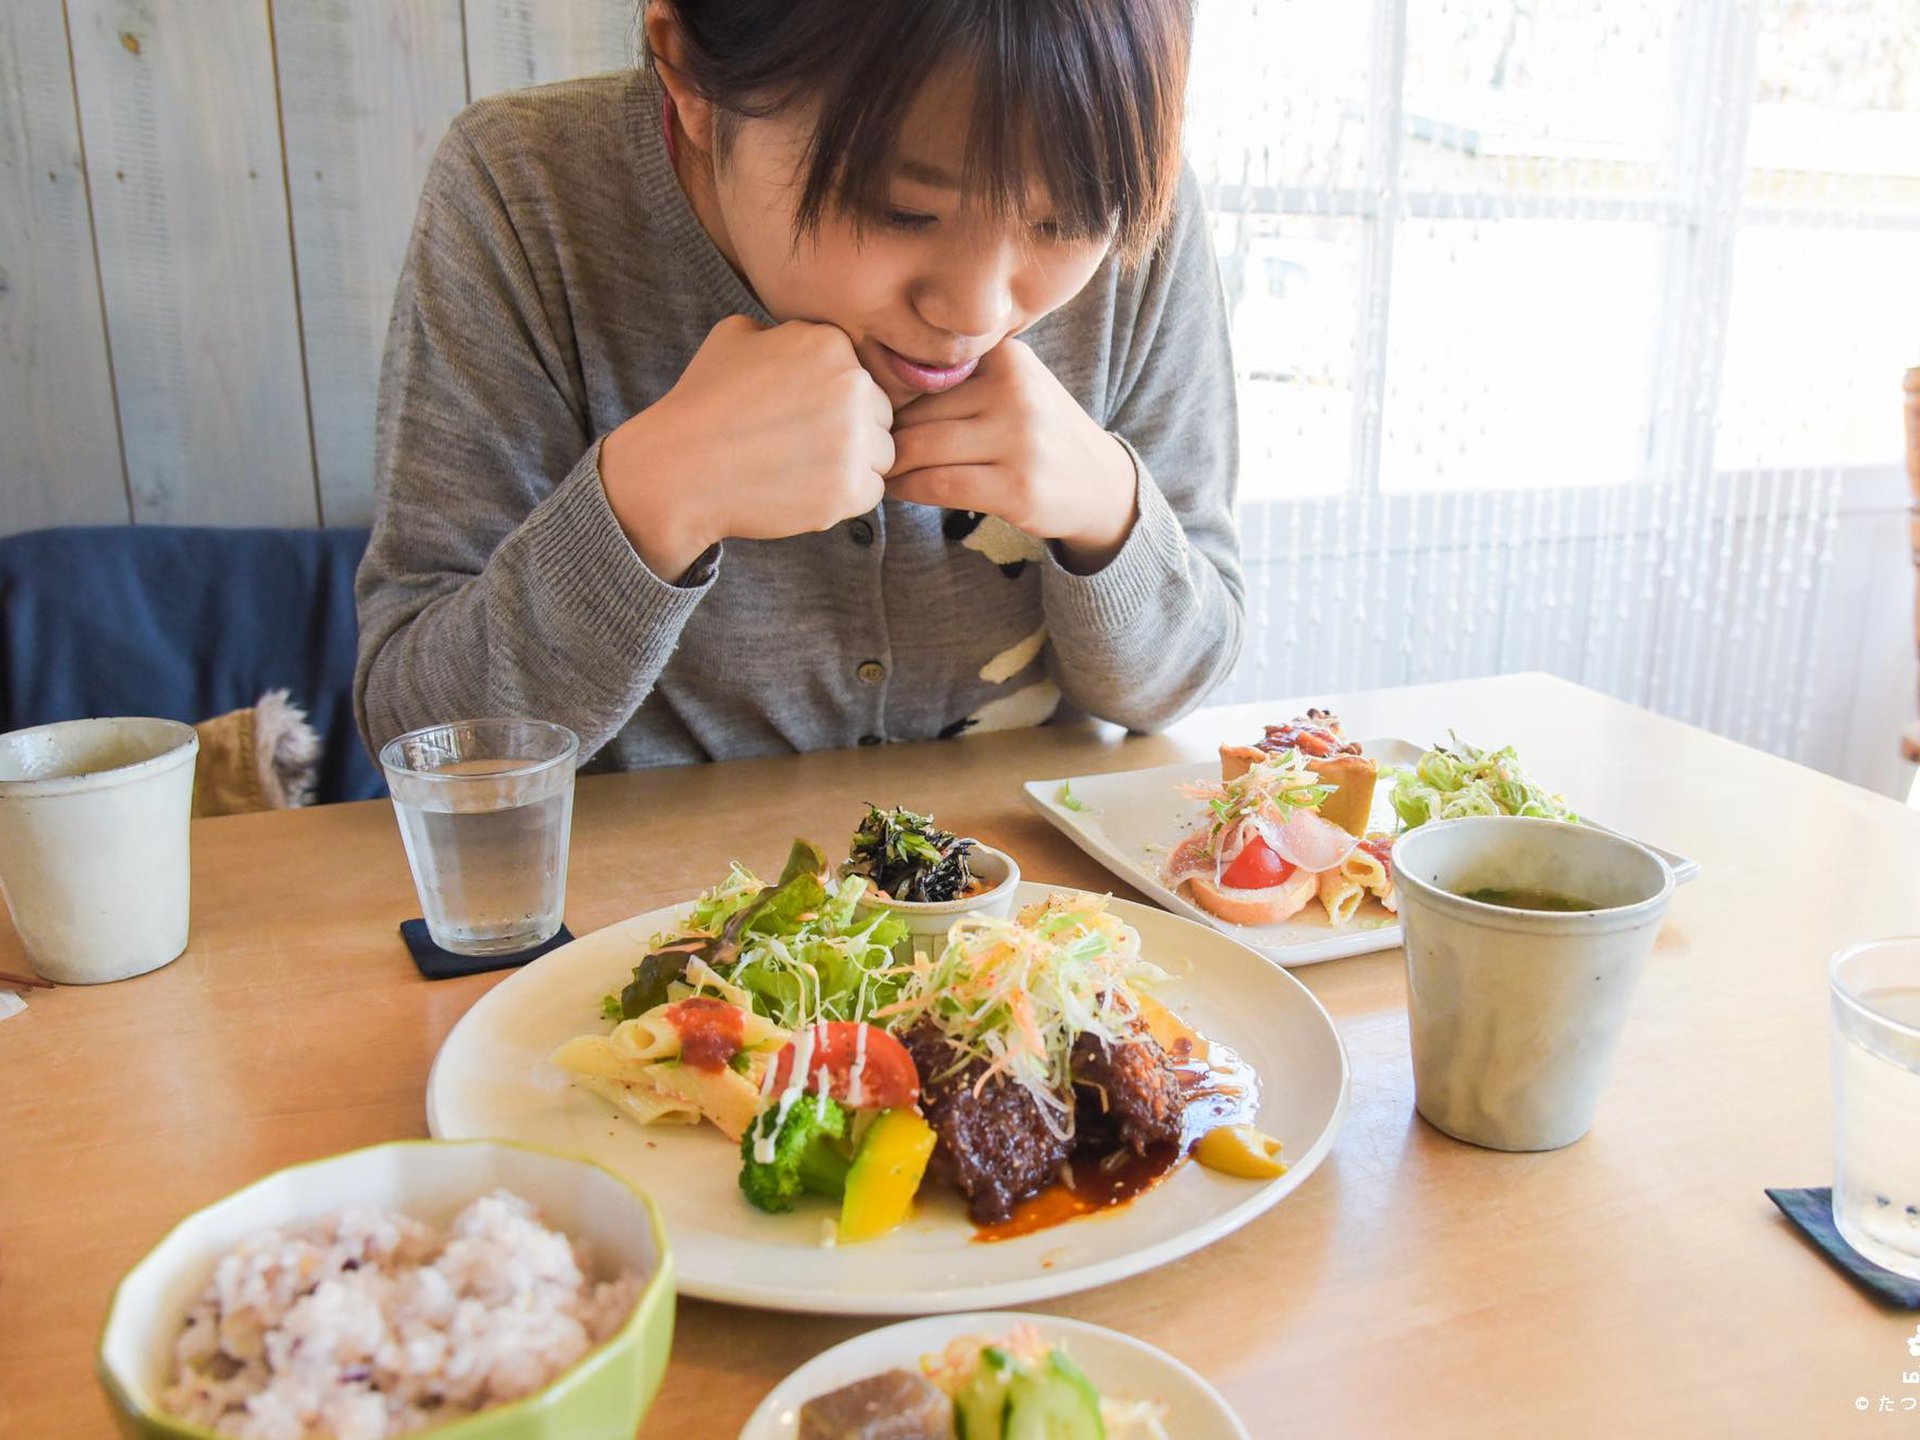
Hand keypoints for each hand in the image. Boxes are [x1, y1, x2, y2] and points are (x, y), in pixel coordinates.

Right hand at [601, 316, 893, 580]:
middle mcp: (851, 385)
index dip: (833, 399)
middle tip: (800, 447)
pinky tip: (804, 490)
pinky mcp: (849, 488)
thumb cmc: (703, 404)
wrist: (680, 469)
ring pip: (882, 454)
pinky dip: (844, 496)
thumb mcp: (734, 337)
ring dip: (852, 464)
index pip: (861, 376)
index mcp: (830, 343)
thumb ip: (783, 332)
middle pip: (880, 415)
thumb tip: (803, 339)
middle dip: (850, 431)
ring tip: (802, 469)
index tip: (799, 414)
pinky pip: (872, 491)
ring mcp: (854, 439)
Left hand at [886, 339, 1137, 572]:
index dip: (891, 396)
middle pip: (919, 412)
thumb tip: (876, 385)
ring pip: (923, 448)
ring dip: (891, 464)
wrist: (1099, 483)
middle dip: (885, 434)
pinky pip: (938, 484)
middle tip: (864, 448)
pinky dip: (907, 488)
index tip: (869, 411)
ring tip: (876, 469)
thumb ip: (963, 376)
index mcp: (1009, 358)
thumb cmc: (1039, 433)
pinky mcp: (1016, 488)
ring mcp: (1019, 441)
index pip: (926, 372)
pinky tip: (898, 489)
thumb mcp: (1015, 384)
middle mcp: (1015, 393)